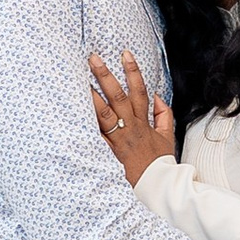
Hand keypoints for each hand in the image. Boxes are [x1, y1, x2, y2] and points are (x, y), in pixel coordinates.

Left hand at [89, 50, 175, 184]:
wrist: (157, 186)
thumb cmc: (160, 162)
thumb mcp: (167, 136)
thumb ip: (164, 114)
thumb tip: (158, 96)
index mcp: (143, 121)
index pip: (139, 90)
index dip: (133, 70)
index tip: (125, 53)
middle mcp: (130, 127)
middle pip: (117, 96)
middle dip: (105, 75)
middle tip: (93, 58)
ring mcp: (118, 140)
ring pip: (104, 114)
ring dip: (91, 96)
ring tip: (78, 80)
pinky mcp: (108, 153)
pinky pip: (95, 137)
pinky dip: (84, 127)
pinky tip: (71, 115)